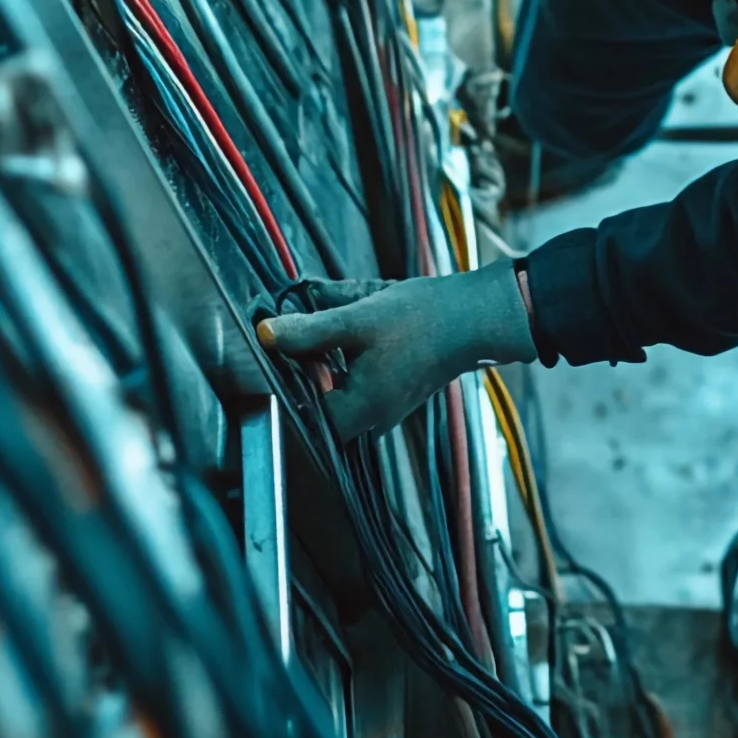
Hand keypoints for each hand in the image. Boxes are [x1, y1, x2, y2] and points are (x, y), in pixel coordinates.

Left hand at [257, 262, 536, 441]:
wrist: (472, 317)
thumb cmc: (420, 320)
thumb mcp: (355, 320)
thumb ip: (307, 332)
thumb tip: (265, 335)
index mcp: (359, 410)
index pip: (301, 411)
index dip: (286, 379)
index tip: (281, 346)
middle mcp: (370, 419)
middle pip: (317, 401)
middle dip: (306, 365)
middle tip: (301, 331)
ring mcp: (382, 409)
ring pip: (335, 390)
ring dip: (325, 358)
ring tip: (332, 326)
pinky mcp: (391, 394)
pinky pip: (354, 383)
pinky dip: (346, 356)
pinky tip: (351, 328)